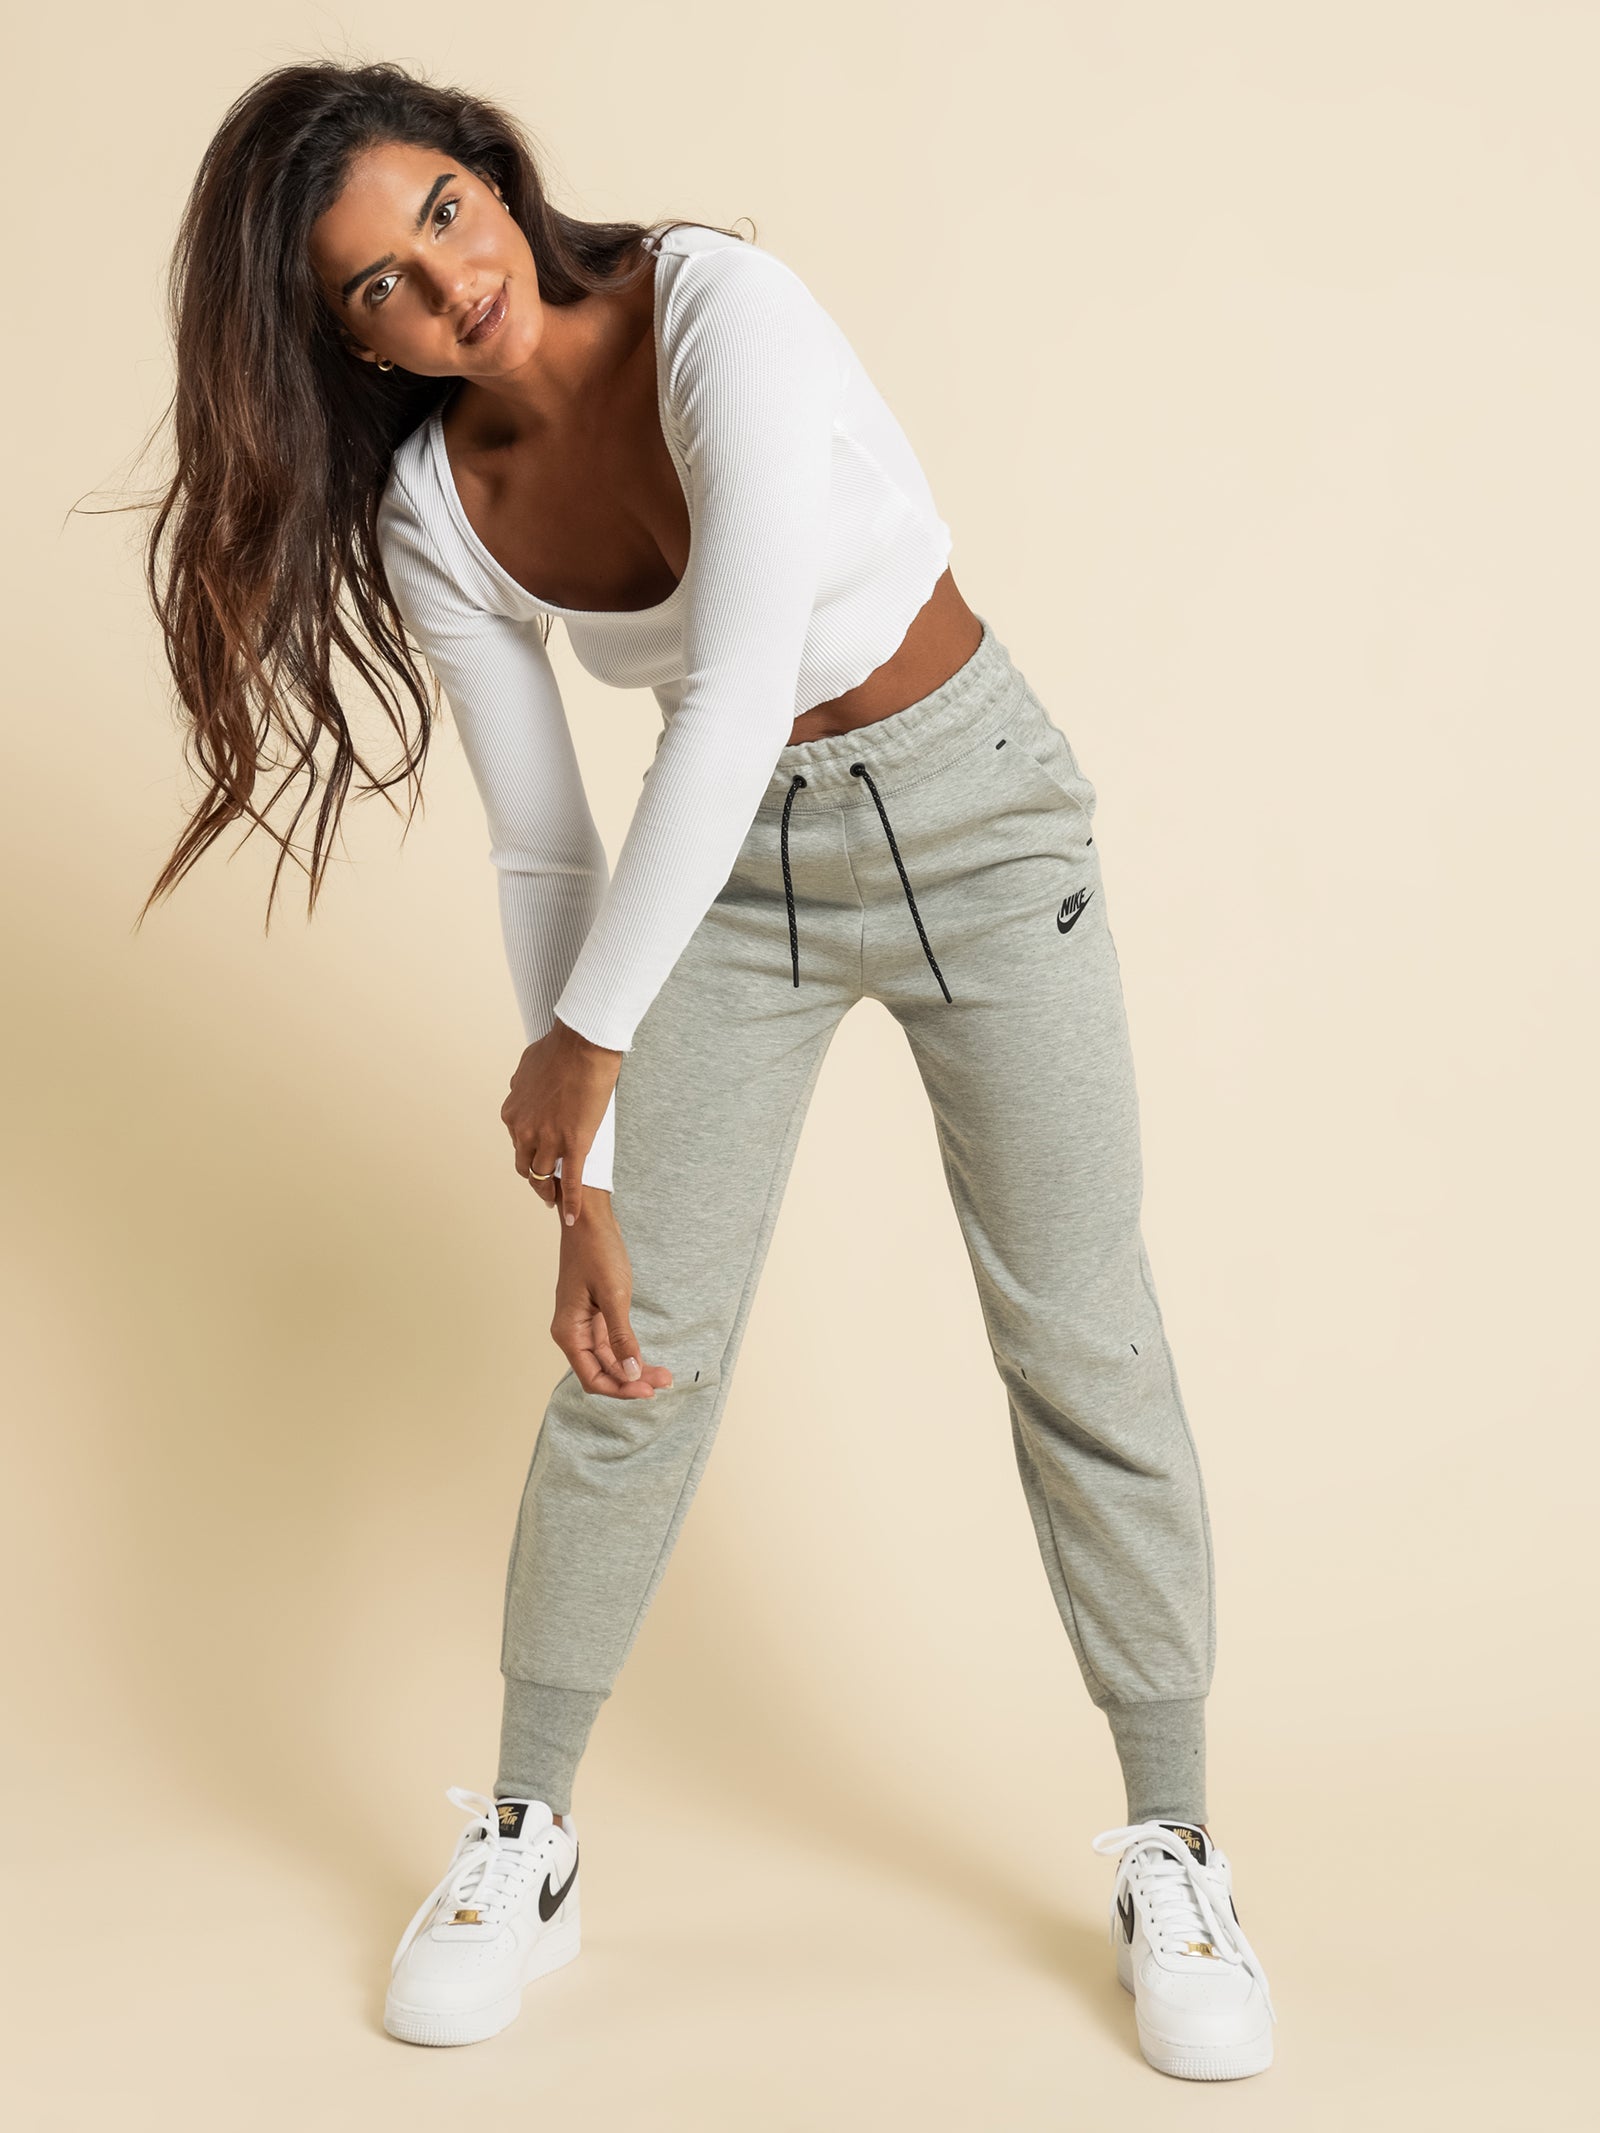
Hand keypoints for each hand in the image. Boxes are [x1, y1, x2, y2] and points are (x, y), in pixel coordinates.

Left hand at [501, 1018, 621, 1227]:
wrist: (582, 1044)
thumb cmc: (558, 1048)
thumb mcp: (526, 1067)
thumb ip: (521, 1085)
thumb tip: (519, 1089)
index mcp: (513, 1114)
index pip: (517, 1143)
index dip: (528, 1151)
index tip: (538, 1156)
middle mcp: (525, 1131)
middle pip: (525, 1166)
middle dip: (534, 1178)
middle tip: (543, 1187)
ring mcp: (549, 1140)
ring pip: (544, 1177)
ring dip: (549, 1192)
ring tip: (554, 1201)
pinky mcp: (575, 1145)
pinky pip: (571, 1182)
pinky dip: (570, 1202)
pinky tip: (571, 1217)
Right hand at [551, 1193, 673, 1398]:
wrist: (589, 1219)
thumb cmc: (597, 1251)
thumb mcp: (614, 1295)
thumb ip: (622, 1337)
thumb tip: (631, 1373)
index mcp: (568, 1331)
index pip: (593, 1378)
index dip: (620, 1390)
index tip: (649, 1391)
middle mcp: (572, 1333)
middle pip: (602, 1372)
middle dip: (632, 1381)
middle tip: (666, 1381)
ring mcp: (583, 1325)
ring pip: (609, 1360)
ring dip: (634, 1369)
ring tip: (665, 1374)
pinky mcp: (595, 1316)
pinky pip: (612, 1344)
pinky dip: (630, 1353)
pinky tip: (648, 1360)